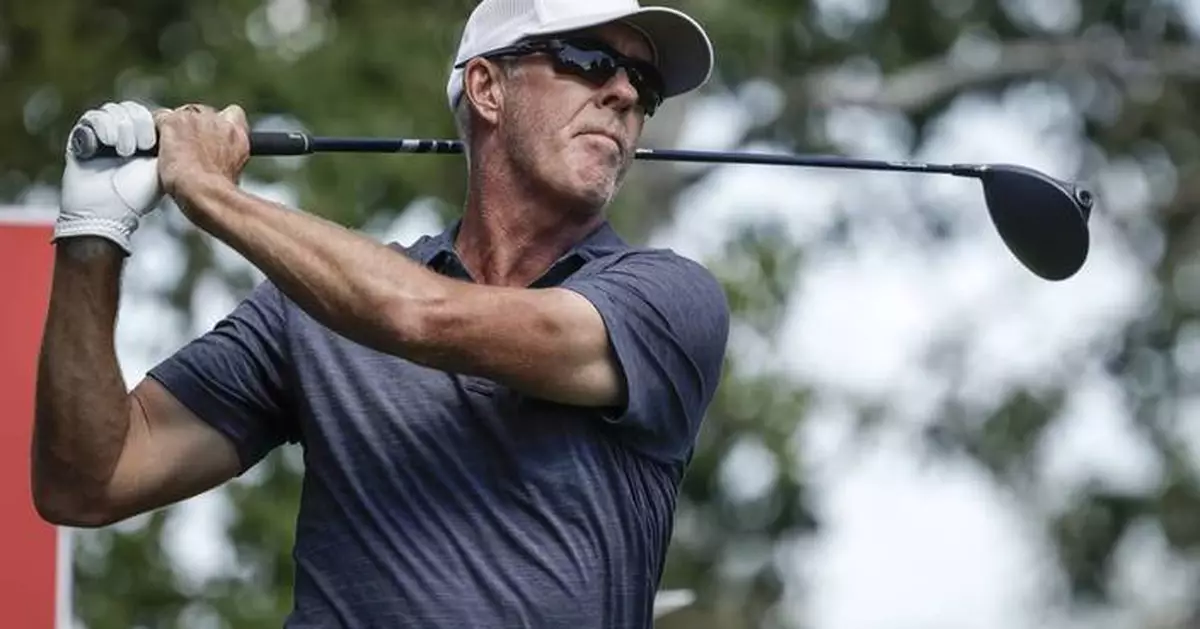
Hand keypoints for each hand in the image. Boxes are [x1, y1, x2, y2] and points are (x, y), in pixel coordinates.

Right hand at [57, 101, 162, 253]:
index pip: (148, 113)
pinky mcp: (81, 137)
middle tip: (141, 148)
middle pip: (132, 109)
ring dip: (122, 128)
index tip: (153, 145)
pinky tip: (108, 144)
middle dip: (139, 124)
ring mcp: (100, 135)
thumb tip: (177, 122)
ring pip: (113, 110)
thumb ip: (169, 144)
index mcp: (142, 141)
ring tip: (124, 152)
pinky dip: (103, 127)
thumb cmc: (137, 195)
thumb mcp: (162, 167)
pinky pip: (92, 117)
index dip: (152, 123)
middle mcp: (121, 135)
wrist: (107, 211)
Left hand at [153, 104, 249, 202]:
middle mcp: (219, 120)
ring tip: (173, 152)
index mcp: (237, 133)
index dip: (218, 125)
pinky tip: (159, 149)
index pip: (231, 113)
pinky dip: (157, 131)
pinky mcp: (173, 122)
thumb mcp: (233, 170)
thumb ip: (226, 154)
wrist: (206, 193)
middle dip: (193, 126)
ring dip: (175, 129)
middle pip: (202, 112)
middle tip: (187, 147)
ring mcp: (195, 119)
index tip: (211, 137)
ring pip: (179, 114)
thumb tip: (217, 161)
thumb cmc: (218, 191)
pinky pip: (159, 118)